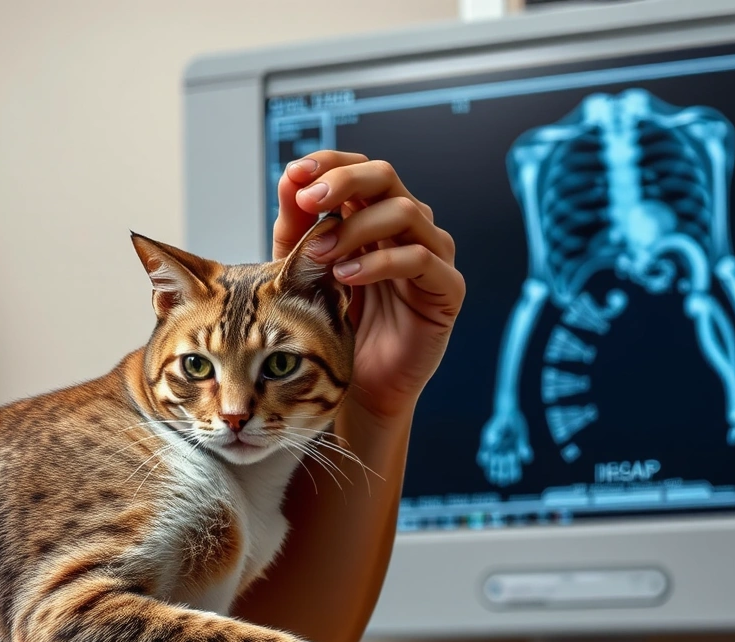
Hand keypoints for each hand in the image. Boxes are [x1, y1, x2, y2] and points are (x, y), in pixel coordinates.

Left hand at [273, 151, 464, 421]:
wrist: (356, 386)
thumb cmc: (331, 326)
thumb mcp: (301, 270)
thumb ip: (296, 227)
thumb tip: (289, 179)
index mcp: (373, 214)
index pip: (359, 169)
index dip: (330, 163)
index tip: (295, 173)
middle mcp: (406, 226)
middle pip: (386, 177)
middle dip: (344, 182)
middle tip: (308, 200)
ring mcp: (431, 253)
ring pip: (406, 211)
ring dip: (356, 227)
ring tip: (320, 253)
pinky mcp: (446, 288)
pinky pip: (420, 259)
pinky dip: (379, 263)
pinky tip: (346, 277)